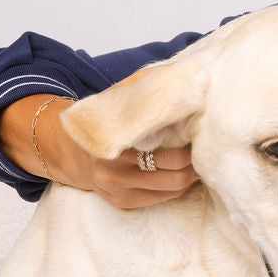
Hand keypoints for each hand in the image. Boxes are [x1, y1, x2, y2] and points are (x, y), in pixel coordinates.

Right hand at [0, 93, 198, 207]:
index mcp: (114, 138)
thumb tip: (183, 74)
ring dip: (192, 174)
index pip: (165, 144)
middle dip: (195, 158)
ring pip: (173, 187)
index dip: (189, 137)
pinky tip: (183, 172)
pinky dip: (179, 186)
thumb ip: (146, 85)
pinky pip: (164, 198)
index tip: (200, 129)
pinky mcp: (122, 202)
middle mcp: (113, 167)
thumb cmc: (105, 121)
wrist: (73, 151)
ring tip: (198, 159)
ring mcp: (118, 188)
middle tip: (204, 146)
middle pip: (175, 169)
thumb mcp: (118, 97)